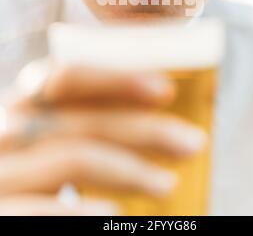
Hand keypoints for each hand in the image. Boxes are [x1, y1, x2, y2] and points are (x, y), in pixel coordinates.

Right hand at [0, 57, 206, 214]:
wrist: (1, 206)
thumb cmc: (33, 171)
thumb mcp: (52, 136)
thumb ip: (87, 122)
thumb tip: (160, 123)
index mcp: (23, 103)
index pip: (67, 77)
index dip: (117, 80)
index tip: (166, 91)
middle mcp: (5, 130)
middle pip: (81, 120)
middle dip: (143, 130)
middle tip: (192, 142)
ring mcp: (0, 172)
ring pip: (72, 159)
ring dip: (128, 171)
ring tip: (167, 184)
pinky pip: (39, 211)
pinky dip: (79, 211)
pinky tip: (115, 216)